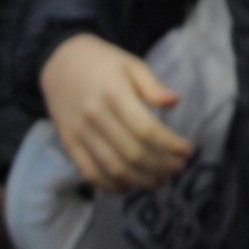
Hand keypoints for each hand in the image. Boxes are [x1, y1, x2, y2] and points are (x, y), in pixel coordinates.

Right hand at [41, 35, 195, 192]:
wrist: (60, 62)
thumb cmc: (103, 62)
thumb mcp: (131, 64)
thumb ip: (152, 86)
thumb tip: (175, 102)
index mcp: (114, 92)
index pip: (145, 129)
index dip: (169, 145)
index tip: (188, 151)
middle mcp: (94, 115)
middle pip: (132, 152)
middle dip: (161, 166)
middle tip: (179, 168)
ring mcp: (79, 133)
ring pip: (113, 167)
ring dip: (141, 180)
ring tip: (161, 180)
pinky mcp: (69, 144)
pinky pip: (90, 173)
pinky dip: (111, 186)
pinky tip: (130, 186)